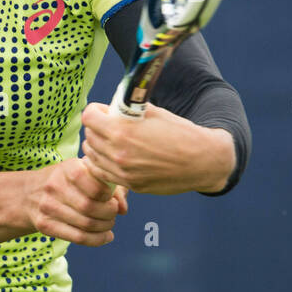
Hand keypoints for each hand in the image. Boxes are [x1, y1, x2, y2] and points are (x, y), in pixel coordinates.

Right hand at [22, 158, 127, 246]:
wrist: (29, 194)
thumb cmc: (67, 182)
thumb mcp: (85, 173)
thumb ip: (110, 186)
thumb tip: (123, 209)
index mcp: (68, 168)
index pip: (95, 186)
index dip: (109, 195)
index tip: (111, 197)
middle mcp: (55, 186)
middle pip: (91, 207)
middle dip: (109, 214)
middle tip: (113, 213)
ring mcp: (48, 207)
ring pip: (86, 225)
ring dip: (105, 227)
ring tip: (109, 224)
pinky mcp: (45, 225)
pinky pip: (78, 238)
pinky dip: (97, 240)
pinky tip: (106, 236)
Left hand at [80, 102, 235, 195]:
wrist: (202, 161)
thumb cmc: (181, 133)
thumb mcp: (154, 112)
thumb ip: (128, 109)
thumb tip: (112, 106)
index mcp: (122, 132)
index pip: (89, 118)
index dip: (94, 111)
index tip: (101, 111)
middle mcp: (118, 154)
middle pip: (90, 136)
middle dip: (95, 127)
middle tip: (105, 124)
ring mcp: (123, 173)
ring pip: (92, 156)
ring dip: (96, 145)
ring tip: (108, 140)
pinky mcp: (131, 185)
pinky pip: (102, 173)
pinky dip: (102, 163)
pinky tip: (110, 156)